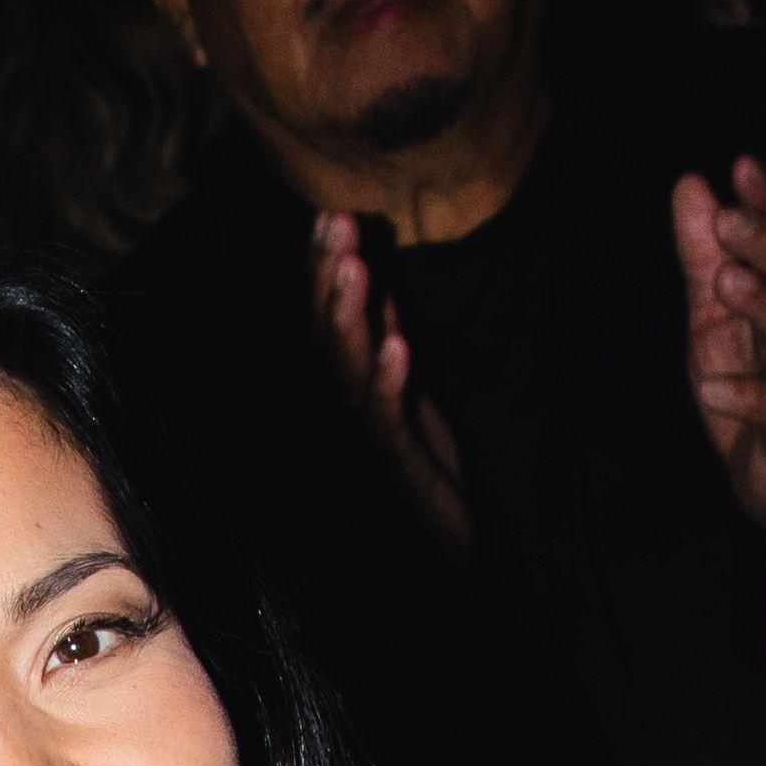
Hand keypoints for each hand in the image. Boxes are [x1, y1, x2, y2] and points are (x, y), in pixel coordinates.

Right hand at [304, 211, 472, 553]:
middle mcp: (344, 407)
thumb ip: (386, 334)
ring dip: (350, 317)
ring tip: (356, 267)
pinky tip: (398, 344)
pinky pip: (387, 419)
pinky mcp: (395, 465)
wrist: (441, 551)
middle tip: (334, 222)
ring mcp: (365, 436)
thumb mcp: (407, 388)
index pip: (328, 318)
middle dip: (330, 277)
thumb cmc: (422, 470)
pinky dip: (390, 380)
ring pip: (347, 370)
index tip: (329, 213)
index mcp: (349, 385)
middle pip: (327, 334)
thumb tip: (369, 277)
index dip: (325, 267)